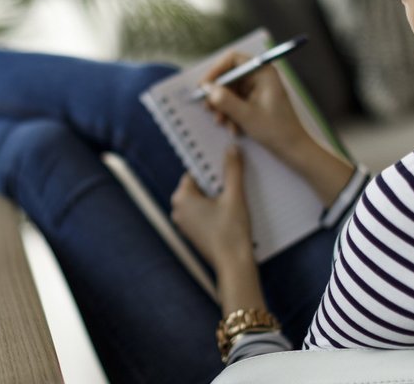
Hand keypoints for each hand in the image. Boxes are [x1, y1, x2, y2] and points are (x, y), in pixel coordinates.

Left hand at [171, 146, 254, 272]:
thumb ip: (232, 170)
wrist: (233, 264)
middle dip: (215, 183)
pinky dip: (214, 210)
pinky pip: (203, 214)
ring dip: (216, 197)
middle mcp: (178, 209)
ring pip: (201, 200)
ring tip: (234, 198)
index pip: (196, 172)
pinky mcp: (193, 233)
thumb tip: (232, 149)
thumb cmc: (231, 231)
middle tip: (233, 183)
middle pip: (198, 186)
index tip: (226, 166)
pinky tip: (230, 213)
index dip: (213, 169)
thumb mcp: (235, 195)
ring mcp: (184, 223)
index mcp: (182, 197)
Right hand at [202, 52, 306, 155]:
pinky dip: (230, 114)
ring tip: (222, 123)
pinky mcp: (255, 101)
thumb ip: (224, 100)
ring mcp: (257, 89)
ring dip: (223, 108)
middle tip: (208, 109)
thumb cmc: (276, 130)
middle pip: (229, 76)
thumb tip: (206, 88)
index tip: (203, 86)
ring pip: (229, 91)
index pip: (232, 59)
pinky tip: (233, 128)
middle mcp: (259, 76)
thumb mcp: (246, 115)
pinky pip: (235, 102)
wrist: (292, 148)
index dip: (215, 70)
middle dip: (217, 94)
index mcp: (263, 72)